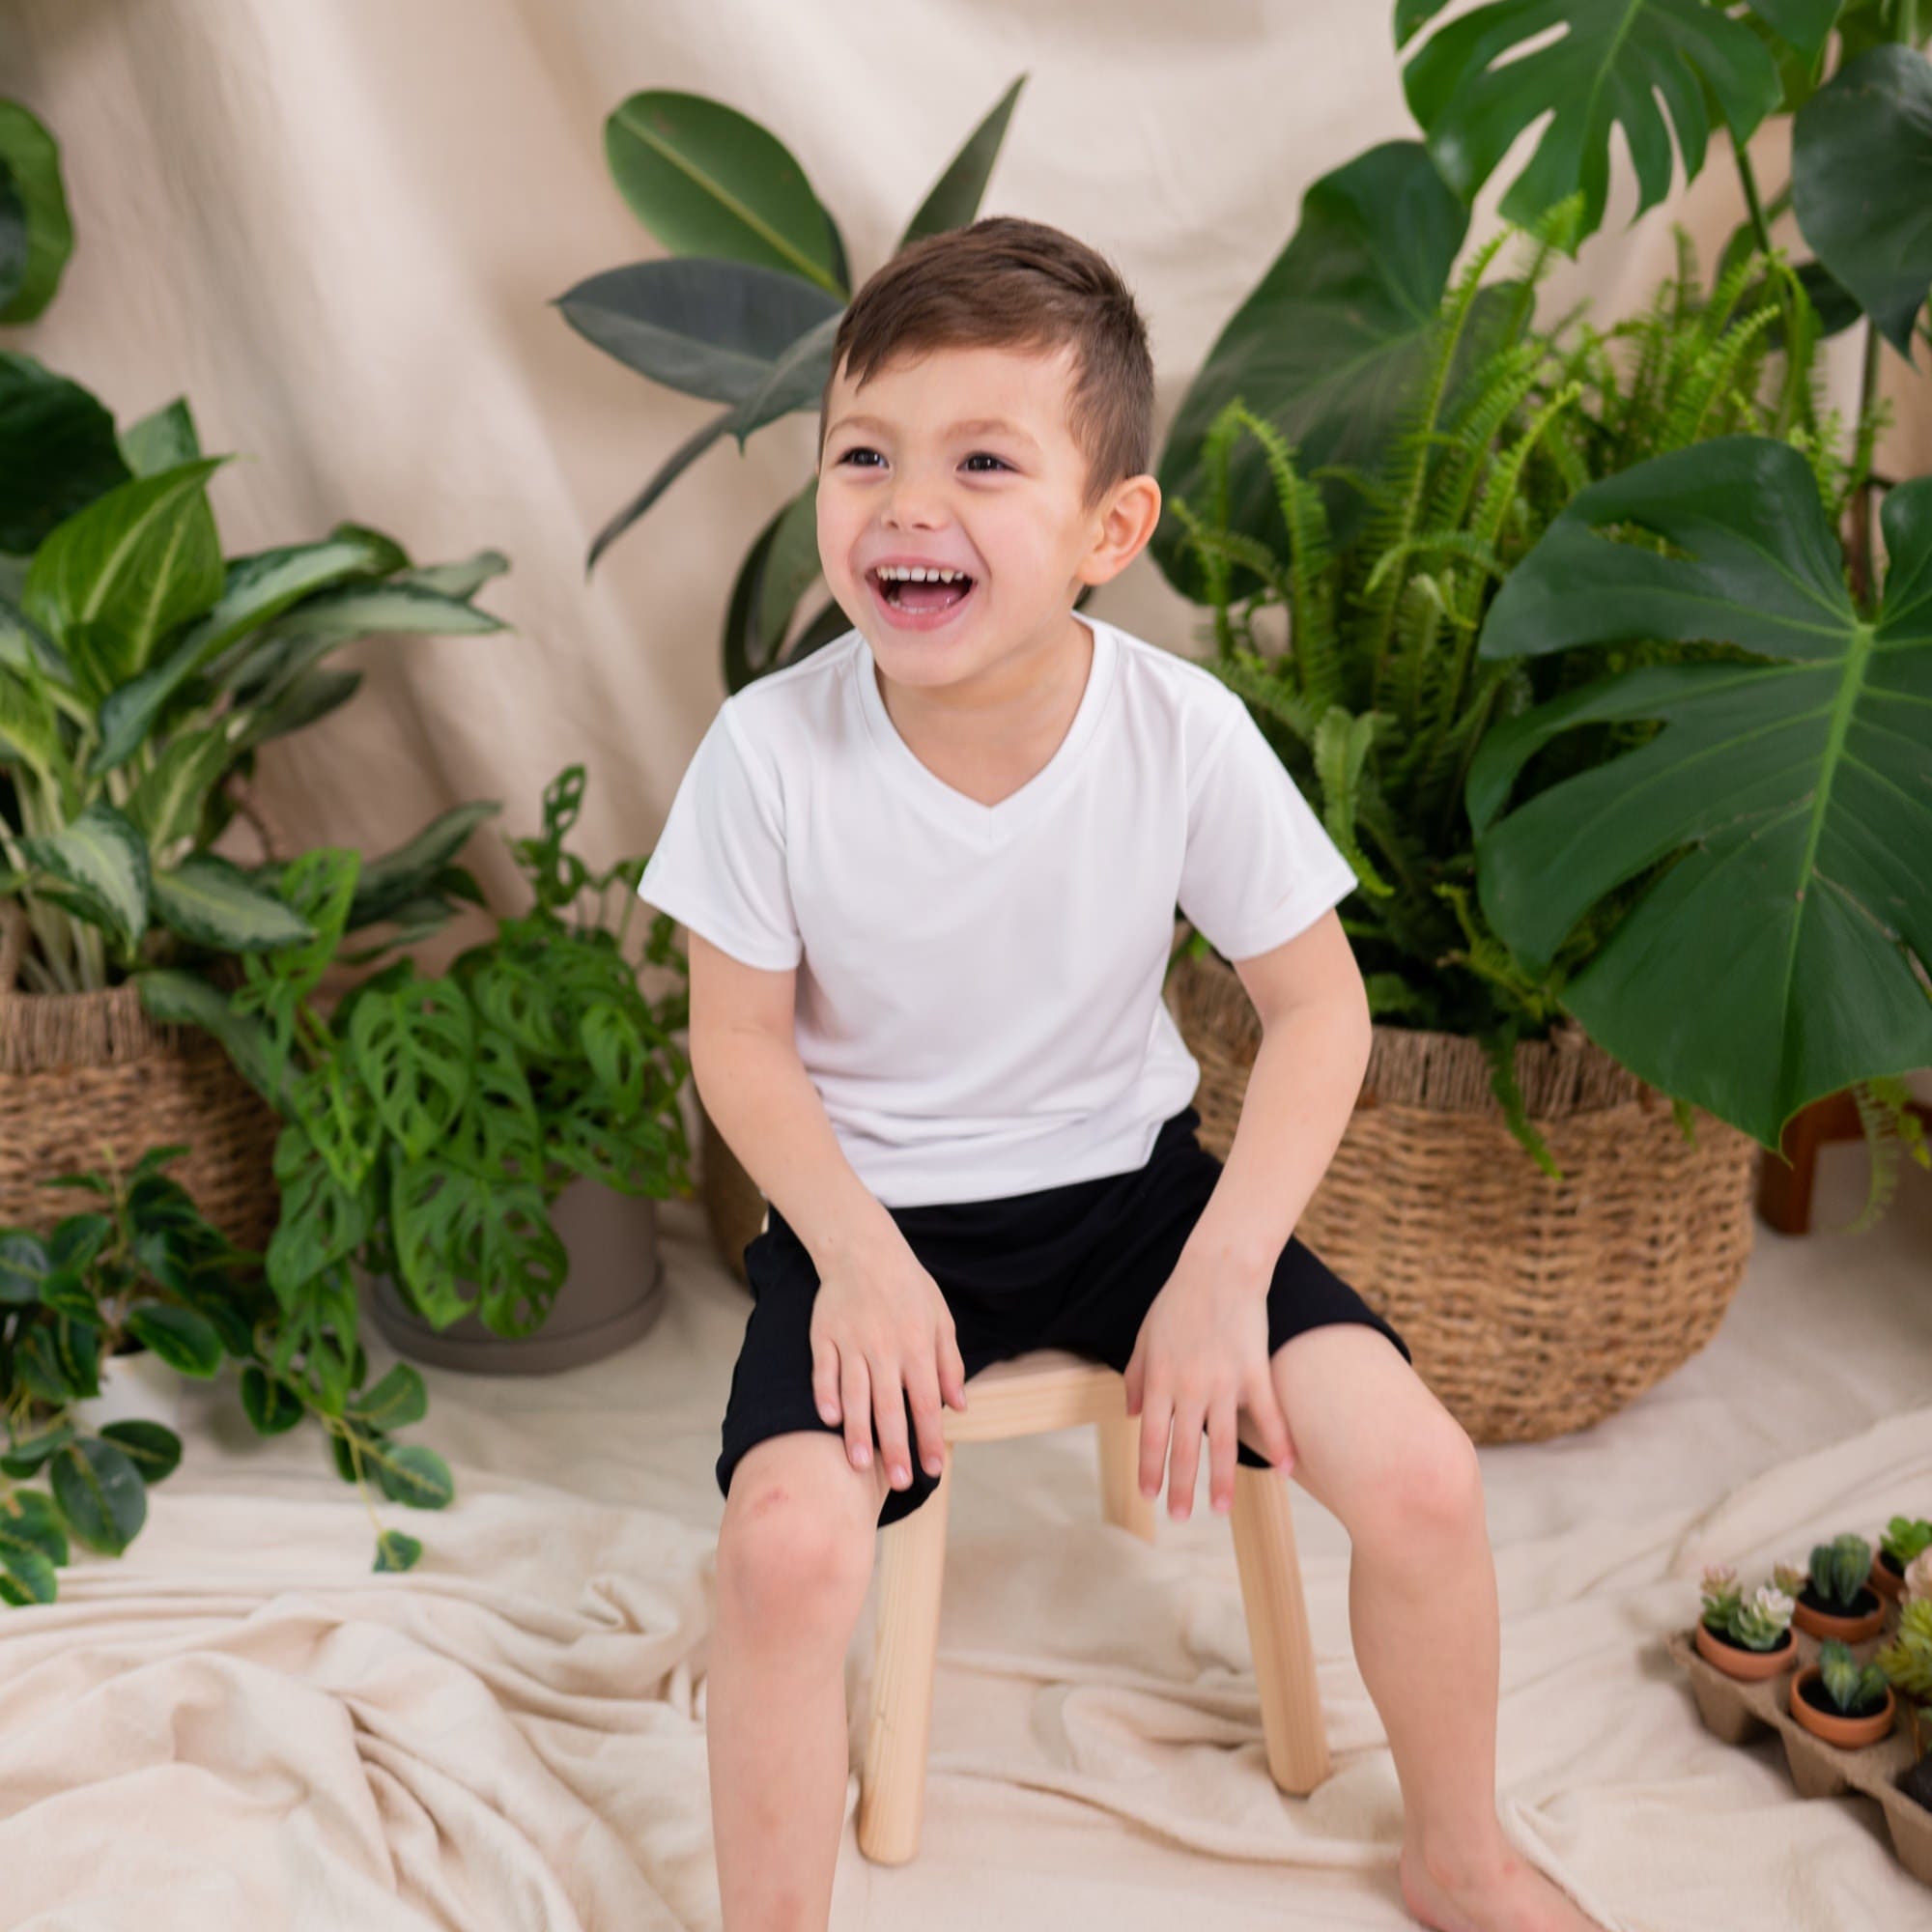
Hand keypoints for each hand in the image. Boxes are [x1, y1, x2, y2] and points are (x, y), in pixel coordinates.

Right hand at [809, 1219, 968, 1491]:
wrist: (864, 1250)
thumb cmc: (909, 1287)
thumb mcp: (941, 1319)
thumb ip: (950, 1363)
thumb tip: (959, 1406)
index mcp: (917, 1345)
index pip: (925, 1402)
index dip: (929, 1438)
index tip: (931, 1470)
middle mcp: (885, 1348)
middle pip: (889, 1407)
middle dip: (895, 1448)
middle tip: (899, 1482)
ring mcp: (852, 1342)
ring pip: (854, 1394)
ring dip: (857, 1432)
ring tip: (859, 1465)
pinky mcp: (824, 1336)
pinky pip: (824, 1371)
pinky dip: (825, 1396)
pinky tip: (830, 1421)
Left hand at [1121, 1243, 1294, 1519]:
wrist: (1217, 1268)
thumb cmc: (1178, 1300)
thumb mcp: (1144, 1336)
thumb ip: (1135, 1376)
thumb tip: (1128, 1412)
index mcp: (1159, 1379)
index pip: (1150, 1436)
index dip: (1150, 1469)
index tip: (1149, 1496)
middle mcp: (1188, 1387)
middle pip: (1184, 1448)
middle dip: (1181, 1487)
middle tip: (1180, 1518)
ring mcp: (1223, 1381)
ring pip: (1222, 1442)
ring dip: (1220, 1481)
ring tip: (1219, 1510)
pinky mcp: (1254, 1371)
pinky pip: (1268, 1415)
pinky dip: (1279, 1443)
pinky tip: (1285, 1470)